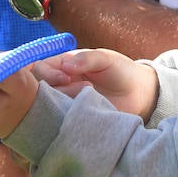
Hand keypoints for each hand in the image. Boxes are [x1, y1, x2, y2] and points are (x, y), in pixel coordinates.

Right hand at [37, 48, 158, 121]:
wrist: (140, 95)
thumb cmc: (120, 70)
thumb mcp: (105, 58)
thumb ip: (86, 59)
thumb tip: (65, 65)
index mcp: (62, 64)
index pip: (40, 67)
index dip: (47, 72)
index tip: (65, 77)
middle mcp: (59, 83)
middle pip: (38, 86)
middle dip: (54, 87)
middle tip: (79, 87)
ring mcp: (65, 101)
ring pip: (48, 103)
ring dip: (66, 99)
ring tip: (90, 94)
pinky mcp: (74, 116)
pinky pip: (61, 118)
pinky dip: (69, 114)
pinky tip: (85, 110)